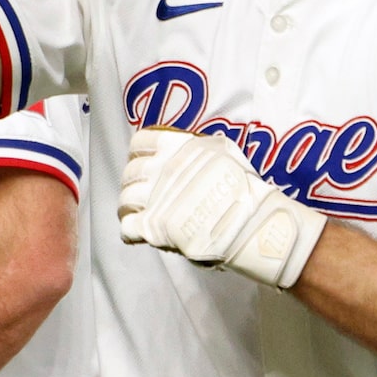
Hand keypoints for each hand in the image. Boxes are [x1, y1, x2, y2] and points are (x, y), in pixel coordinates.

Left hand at [118, 127, 325, 289]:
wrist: (251, 223)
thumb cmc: (243, 188)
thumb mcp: (224, 151)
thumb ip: (199, 146)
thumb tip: (188, 145)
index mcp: (176, 147)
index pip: (140, 143)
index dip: (139, 154)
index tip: (143, 162)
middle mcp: (161, 170)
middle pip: (130, 173)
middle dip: (134, 182)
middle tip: (142, 192)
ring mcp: (154, 199)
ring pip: (125, 199)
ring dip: (130, 206)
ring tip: (138, 212)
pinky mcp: (152, 227)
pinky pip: (127, 227)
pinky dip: (130, 232)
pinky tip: (137, 233)